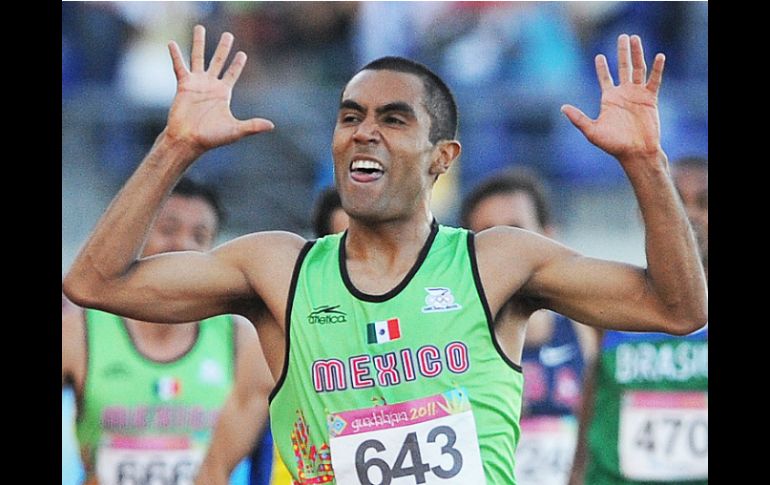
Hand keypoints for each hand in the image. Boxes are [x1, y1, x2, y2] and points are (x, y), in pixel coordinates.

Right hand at [165, 25, 273, 154]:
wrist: (188, 140)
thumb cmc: (211, 138)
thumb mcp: (235, 130)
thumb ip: (252, 126)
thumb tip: (272, 126)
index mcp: (223, 93)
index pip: (232, 74)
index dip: (237, 64)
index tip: (242, 53)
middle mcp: (210, 85)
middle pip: (218, 61)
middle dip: (223, 48)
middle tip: (228, 34)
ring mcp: (196, 83)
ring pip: (198, 58)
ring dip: (199, 43)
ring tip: (199, 27)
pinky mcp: (183, 85)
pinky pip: (179, 66)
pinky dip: (176, 55)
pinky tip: (172, 43)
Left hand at [562, 34, 664, 162]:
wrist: (635, 152)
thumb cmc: (613, 145)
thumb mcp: (591, 131)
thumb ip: (578, 118)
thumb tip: (562, 107)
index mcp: (609, 99)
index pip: (605, 78)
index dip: (602, 67)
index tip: (599, 56)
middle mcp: (624, 93)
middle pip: (623, 67)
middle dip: (622, 52)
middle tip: (622, 36)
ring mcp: (637, 95)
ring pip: (638, 69)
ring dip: (637, 53)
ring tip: (635, 38)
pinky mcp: (650, 99)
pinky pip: (654, 80)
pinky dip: (657, 69)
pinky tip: (658, 56)